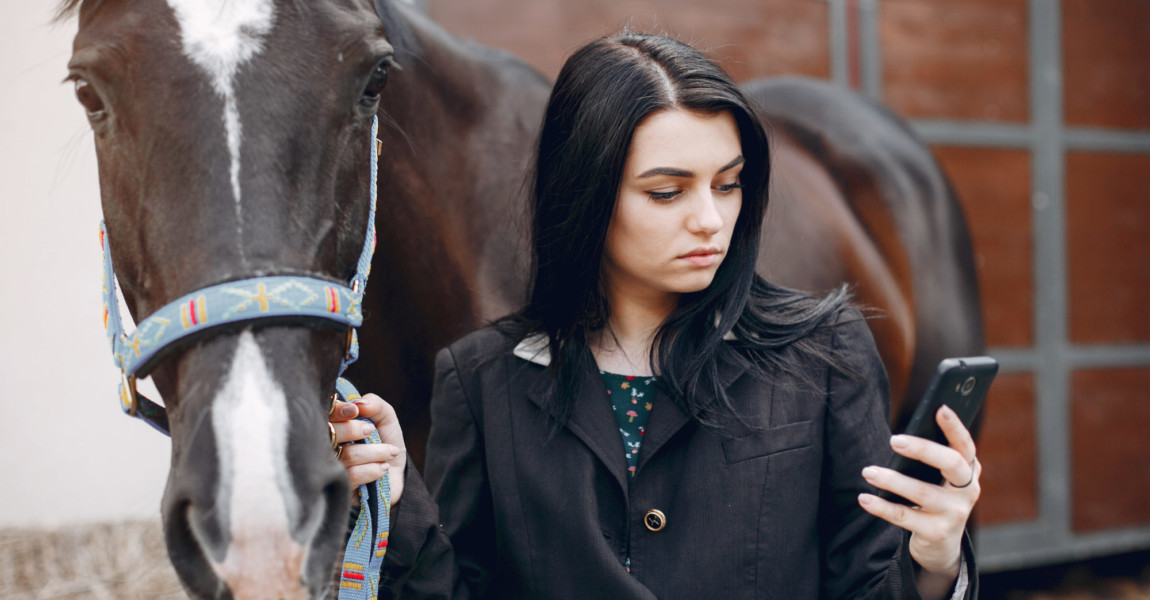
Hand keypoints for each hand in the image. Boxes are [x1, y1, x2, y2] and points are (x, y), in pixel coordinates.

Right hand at [328, 393, 405, 504]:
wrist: (397, 476)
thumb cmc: (386, 442)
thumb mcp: (385, 419)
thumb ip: (376, 405)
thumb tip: (360, 403)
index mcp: (335, 426)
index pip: (326, 415)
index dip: (338, 411)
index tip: (355, 411)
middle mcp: (328, 446)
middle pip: (329, 434)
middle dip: (352, 430)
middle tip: (372, 431)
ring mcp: (332, 468)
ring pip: (346, 455)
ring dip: (373, 452)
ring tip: (390, 452)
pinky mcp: (339, 488)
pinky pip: (351, 475)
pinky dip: (371, 469)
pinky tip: (383, 468)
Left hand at [857, 405, 979, 579]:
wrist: (940, 545)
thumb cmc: (934, 498)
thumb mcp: (939, 478)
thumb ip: (930, 458)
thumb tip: (901, 435)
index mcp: (969, 471)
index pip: (965, 445)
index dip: (955, 427)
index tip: (940, 408)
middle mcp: (967, 491)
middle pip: (950, 463)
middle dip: (923, 449)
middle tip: (894, 440)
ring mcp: (954, 514)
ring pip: (922, 492)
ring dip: (891, 480)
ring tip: (868, 471)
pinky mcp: (937, 533)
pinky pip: (905, 516)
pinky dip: (882, 506)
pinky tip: (864, 498)